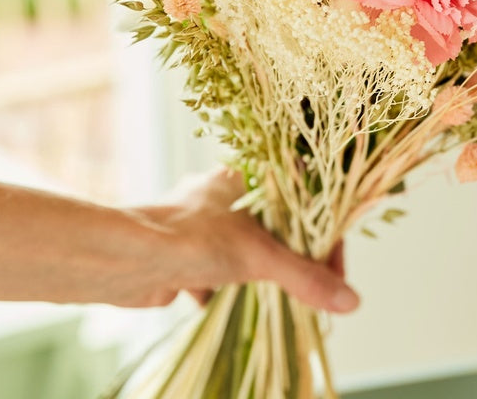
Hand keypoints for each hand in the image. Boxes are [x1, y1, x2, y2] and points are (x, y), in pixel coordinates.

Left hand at [129, 168, 358, 313]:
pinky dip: (221, 289)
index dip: (321, 231)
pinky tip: (217, 298)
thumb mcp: (260, 256)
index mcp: (246, 176)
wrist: (127, 260)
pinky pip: (217, 272)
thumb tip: (349, 300)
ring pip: (246, 250)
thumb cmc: (192, 239)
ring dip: (255, 274)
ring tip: (264, 293)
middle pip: (276, 226)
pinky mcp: (184, 253)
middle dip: (291, 258)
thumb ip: (306, 278)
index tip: (333, 265)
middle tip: (310, 285)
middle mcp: (224, 194)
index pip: (301, 198)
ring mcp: (203, 223)